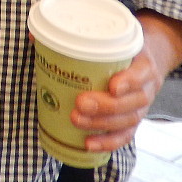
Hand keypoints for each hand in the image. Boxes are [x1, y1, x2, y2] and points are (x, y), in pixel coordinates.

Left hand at [72, 10, 181, 152]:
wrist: (144, 63)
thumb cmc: (120, 51)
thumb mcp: (110, 39)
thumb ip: (77, 37)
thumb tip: (35, 38)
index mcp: (143, 64)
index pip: (141, 73)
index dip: (130, 81)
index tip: (113, 86)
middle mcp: (146, 88)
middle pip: (133, 101)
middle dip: (106, 105)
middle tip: (80, 102)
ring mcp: (141, 108)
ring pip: (128, 120)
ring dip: (101, 124)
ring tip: (76, 120)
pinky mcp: (133, 121)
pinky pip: (125, 136)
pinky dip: (107, 142)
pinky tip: (88, 144)